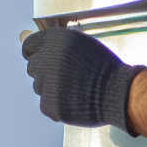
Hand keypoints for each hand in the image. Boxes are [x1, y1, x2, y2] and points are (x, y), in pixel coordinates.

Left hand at [21, 27, 140, 131]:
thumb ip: (60, 45)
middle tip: (65, 77)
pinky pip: (46, 103)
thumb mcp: (83, 44)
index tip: (43, 60)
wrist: (117, 93)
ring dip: (51, 88)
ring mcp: (46, 84)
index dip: (36, 53)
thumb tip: (44, 49)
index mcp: (55, 41)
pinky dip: (57, 104)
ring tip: (73, 89)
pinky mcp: (49, 105)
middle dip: (45, 72)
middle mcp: (47, 60)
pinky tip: (74, 101)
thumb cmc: (104, 68)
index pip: (29, 46)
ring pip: (38, 86)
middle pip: (32, 67)